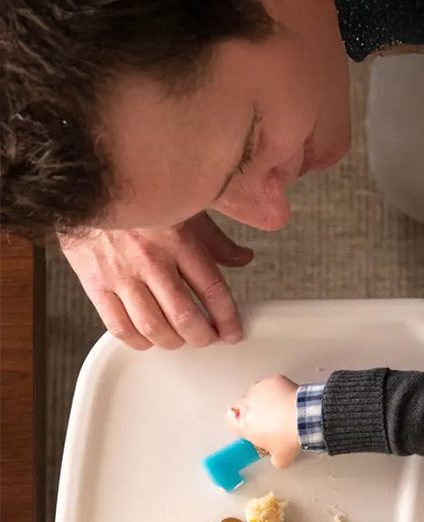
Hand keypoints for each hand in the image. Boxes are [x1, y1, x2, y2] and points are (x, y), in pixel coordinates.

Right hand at [58, 213, 253, 349]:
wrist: (82, 179)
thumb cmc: (137, 194)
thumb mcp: (183, 207)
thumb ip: (214, 239)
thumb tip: (243, 259)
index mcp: (177, 238)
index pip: (213, 290)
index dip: (228, 320)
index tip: (233, 332)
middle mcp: (149, 258)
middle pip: (185, 318)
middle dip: (204, 338)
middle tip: (209, 339)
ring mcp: (120, 272)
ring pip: (153, 328)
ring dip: (173, 342)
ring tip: (180, 338)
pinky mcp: (94, 282)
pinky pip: (119, 326)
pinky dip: (138, 341)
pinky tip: (148, 337)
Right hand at [226, 376, 300, 468]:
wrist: (304, 418)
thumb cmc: (289, 437)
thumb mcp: (281, 459)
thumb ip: (274, 458)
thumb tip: (277, 458)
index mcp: (244, 425)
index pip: (229, 422)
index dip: (239, 425)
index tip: (250, 429)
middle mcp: (246, 405)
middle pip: (243, 406)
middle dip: (253, 412)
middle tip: (270, 421)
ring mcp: (258, 390)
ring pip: (256, 393)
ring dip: (265, 400)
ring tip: (281, 410)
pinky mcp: (272, 381)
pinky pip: (271, 385)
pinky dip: (278, 390)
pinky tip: (288, 400)